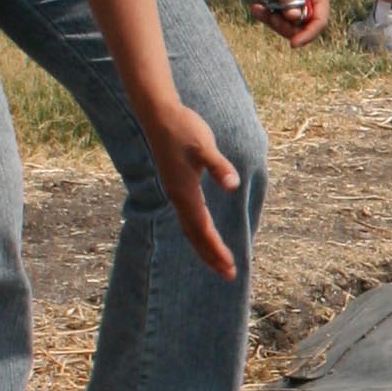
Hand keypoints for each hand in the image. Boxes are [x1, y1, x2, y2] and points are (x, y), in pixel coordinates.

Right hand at [146, 94, 245, 278]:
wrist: (159, 115)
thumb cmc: (183, 128)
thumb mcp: (204, 146)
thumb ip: (219, 166)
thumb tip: (233, 184)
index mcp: (185, 193)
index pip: (204, 230)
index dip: (217, 250)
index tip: (231, 267)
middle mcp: (178, 197)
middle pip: (195, 236)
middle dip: (211, 256)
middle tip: (229, 275)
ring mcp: (175, 192)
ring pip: (190, 228)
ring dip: (204, 247)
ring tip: (218, 263)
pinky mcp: (176, 185)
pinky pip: (188, 218)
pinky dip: (198, 232)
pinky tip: (204, 233)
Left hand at [248, 0, 330, 45]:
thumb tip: (294, 19)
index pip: (320, 21)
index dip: (308, 35)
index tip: (293, 43)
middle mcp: (311, 2)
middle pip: (302, 28)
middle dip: (283, 26)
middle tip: (266, 15)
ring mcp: (298, 4)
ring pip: (288, 25)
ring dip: (271, 20)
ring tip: (257, 8)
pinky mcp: (285, 4)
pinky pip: (277, 18)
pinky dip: (266, 15)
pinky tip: (255, 6)